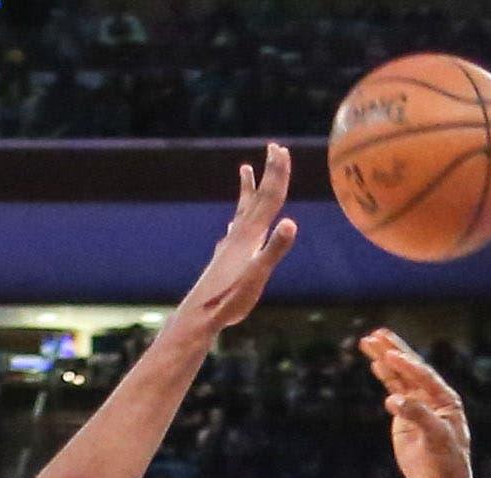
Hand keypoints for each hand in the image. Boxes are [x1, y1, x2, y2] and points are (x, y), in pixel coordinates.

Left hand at [165, 145, 296, 344]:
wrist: (200, 316)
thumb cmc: (229, 300)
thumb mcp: (257, 276)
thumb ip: (274, 249)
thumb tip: (290, 221)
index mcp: (250, 235)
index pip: (269, 198)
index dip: (277, 174)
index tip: (282, 150)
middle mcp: (239, 235)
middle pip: (257, 197)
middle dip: (268, 173)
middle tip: (274, 148)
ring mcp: (230, 246)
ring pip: (242, 210)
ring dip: (247, 189)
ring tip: (245, 169)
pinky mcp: (225, 259)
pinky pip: (233, 230)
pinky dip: (237, 220)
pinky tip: (232, 226)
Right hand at [359, 328, 473, 477]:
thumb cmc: (447, 461)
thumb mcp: (437, 438)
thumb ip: (417, 416)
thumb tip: (392, 400)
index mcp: (446, 400)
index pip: (425, 377)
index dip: (408, 365)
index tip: (392, 355)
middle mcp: (431, 398)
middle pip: (410, 369)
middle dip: (393, 351)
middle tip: (376, 334)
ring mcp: (416, 406)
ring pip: (398, 378)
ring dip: (384, 360)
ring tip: (368, 341)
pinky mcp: (403, 417)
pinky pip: (393, 392)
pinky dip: (384, 378)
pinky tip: (375, 364)